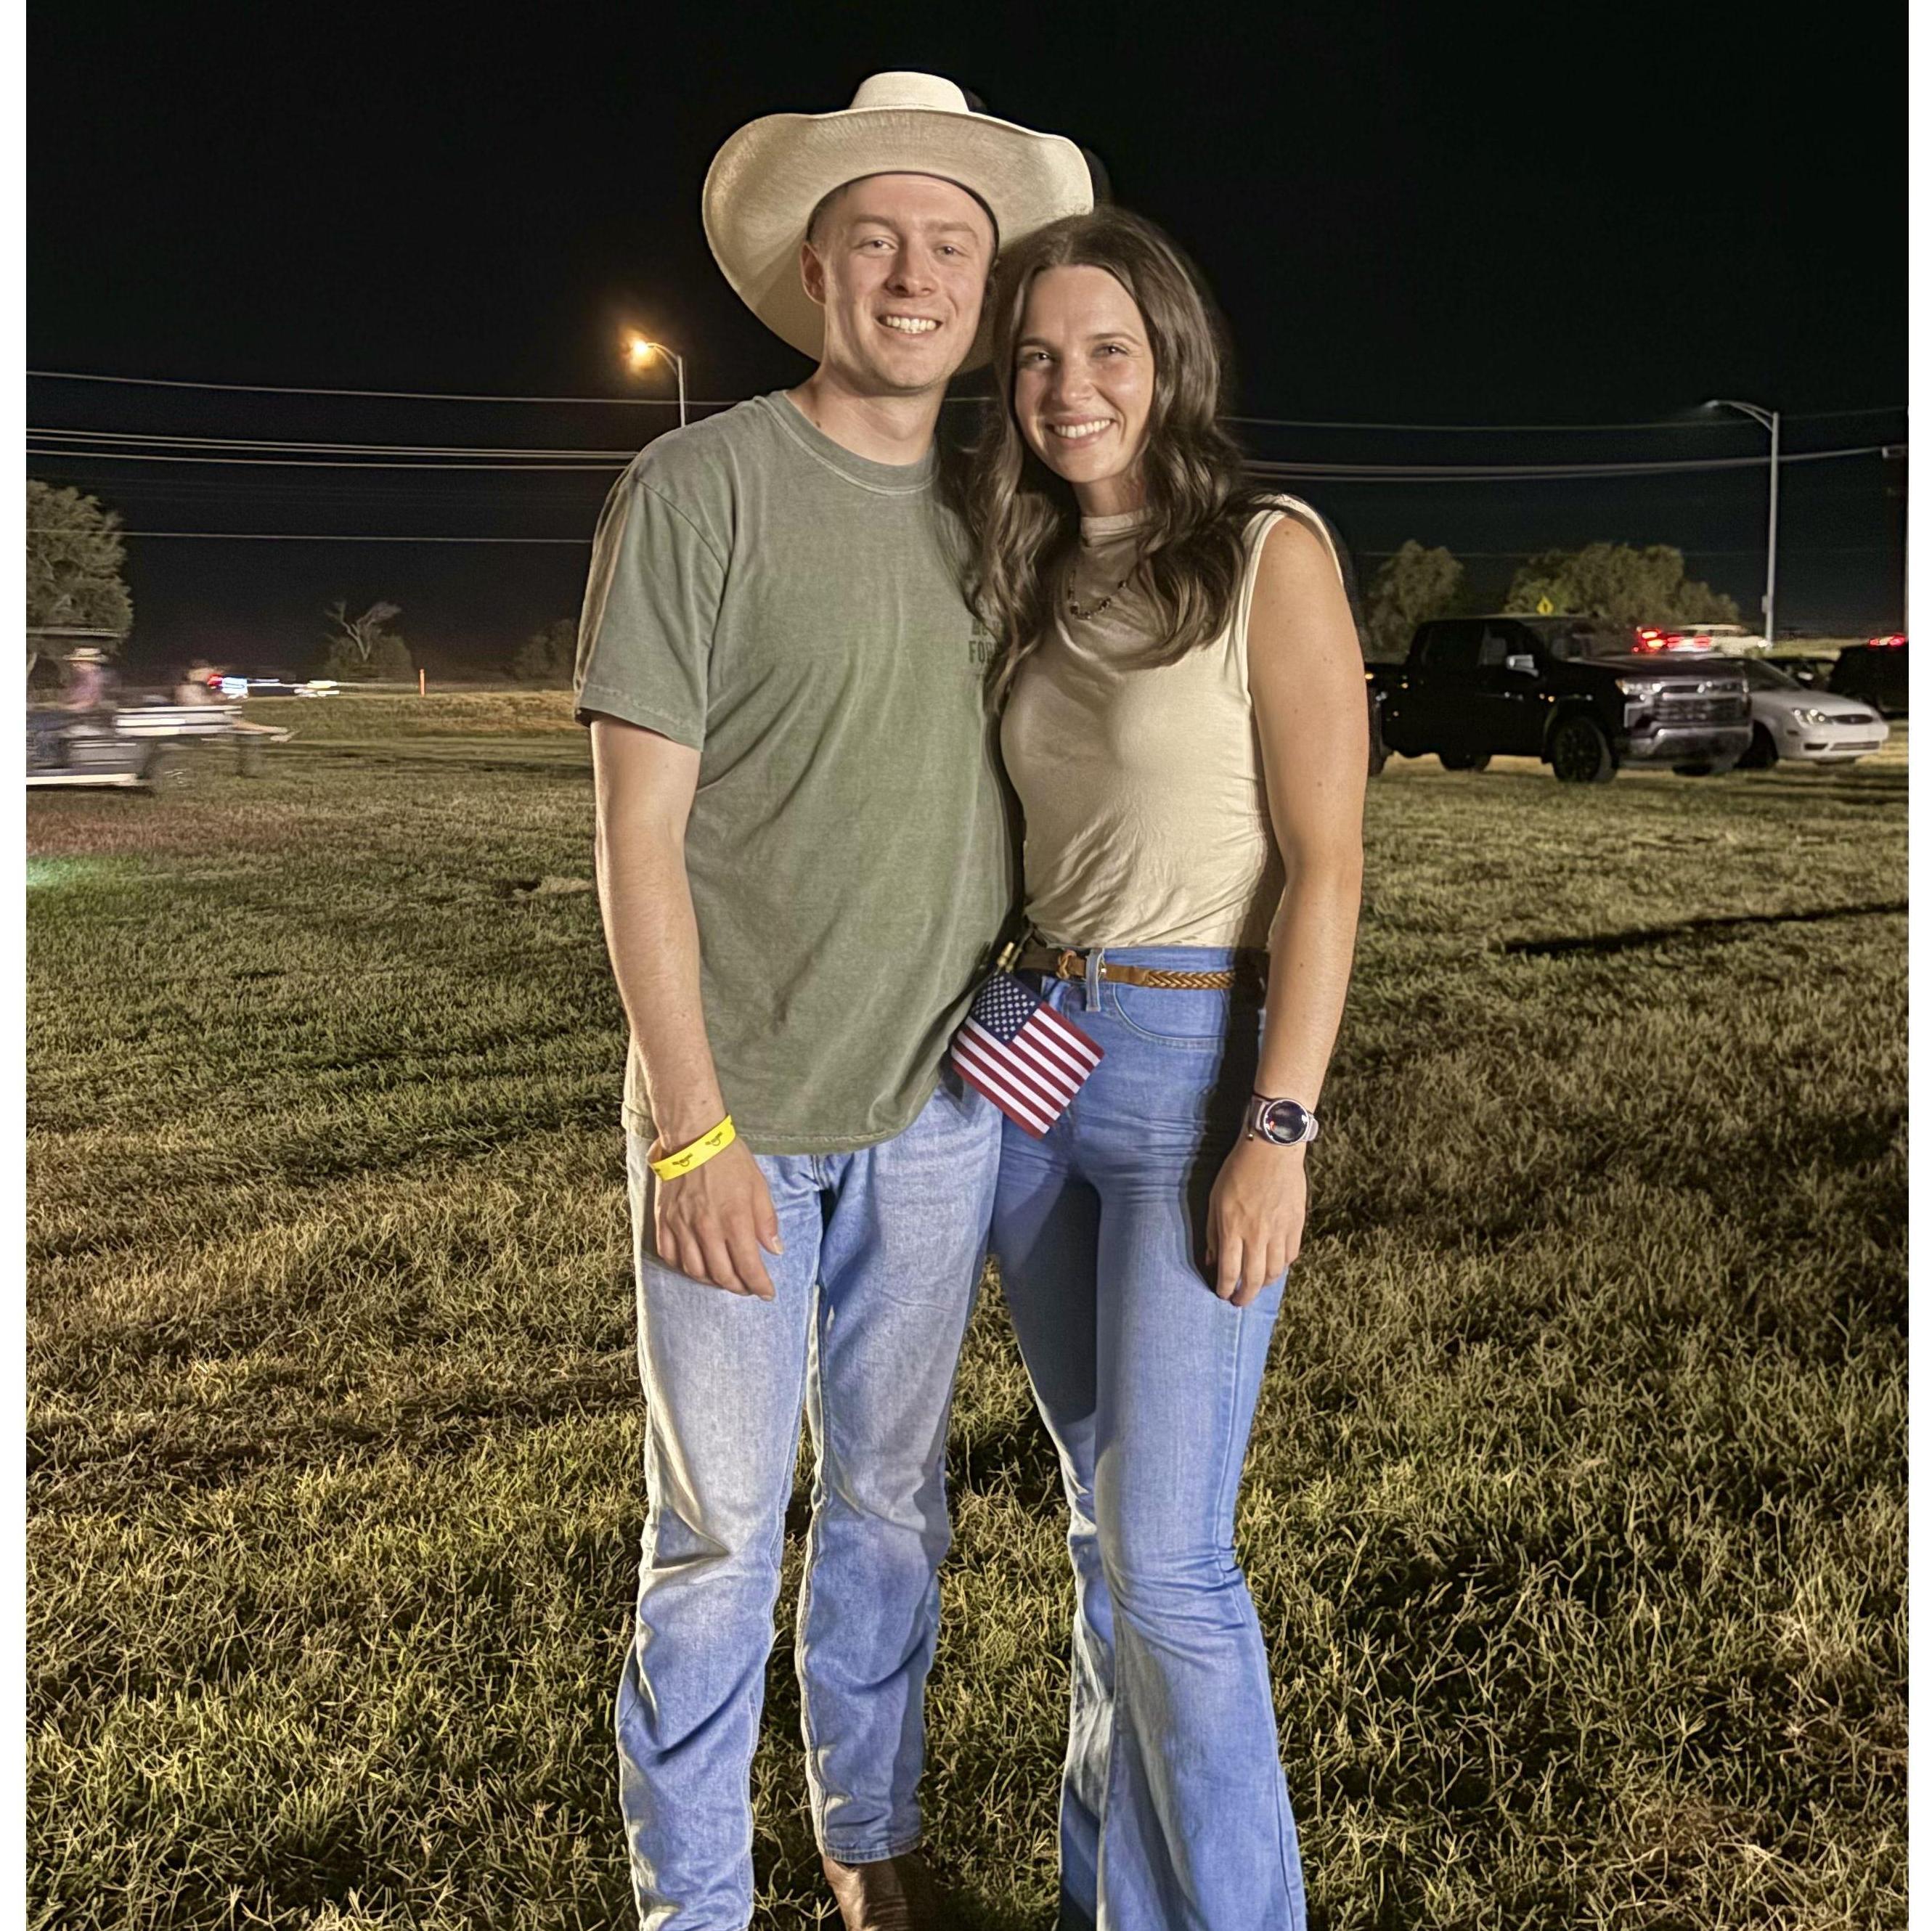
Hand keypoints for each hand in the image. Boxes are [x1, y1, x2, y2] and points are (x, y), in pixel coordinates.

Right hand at [652, 1140, 783, 1298]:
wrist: (692, 1137)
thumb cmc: (729, 1160)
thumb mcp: (758, 1186)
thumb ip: (766, 1221)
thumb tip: (775, 1250)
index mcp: (734, 1219)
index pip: (748, 1266)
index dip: (759, 1285)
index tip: (767, 1293)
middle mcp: (706, 1228)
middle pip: (722, 1274)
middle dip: (738, 1287)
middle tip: (747, 1288)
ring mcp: (681, 1226)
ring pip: (695, 1270)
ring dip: (712, 1282)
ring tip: (725, 1280)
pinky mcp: (663, 1221)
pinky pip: (670, 1256)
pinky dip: (684, 1268)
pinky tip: (697, 1267)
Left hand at [1204, 1136, 1306, 1306]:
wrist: (1272, 1150)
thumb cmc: (1237, 1172)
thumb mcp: (1215, 1201)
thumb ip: (1213, 1234)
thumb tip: (1213, 1262)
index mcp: (1233, 1229)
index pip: (1229, 1272)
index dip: (1225, 1289)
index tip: (1223, 1295)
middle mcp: (1257, 1235)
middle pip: (1254, 1279)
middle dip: (1246, 1296)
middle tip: (1240, 1301)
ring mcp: (1280, 1231)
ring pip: (1276, 1272)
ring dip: (1265, 1284)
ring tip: (1258, 1285)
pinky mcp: (1297, 1225)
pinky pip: (1291, 1255)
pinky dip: (1283, 1266)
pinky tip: (1275, 1265)